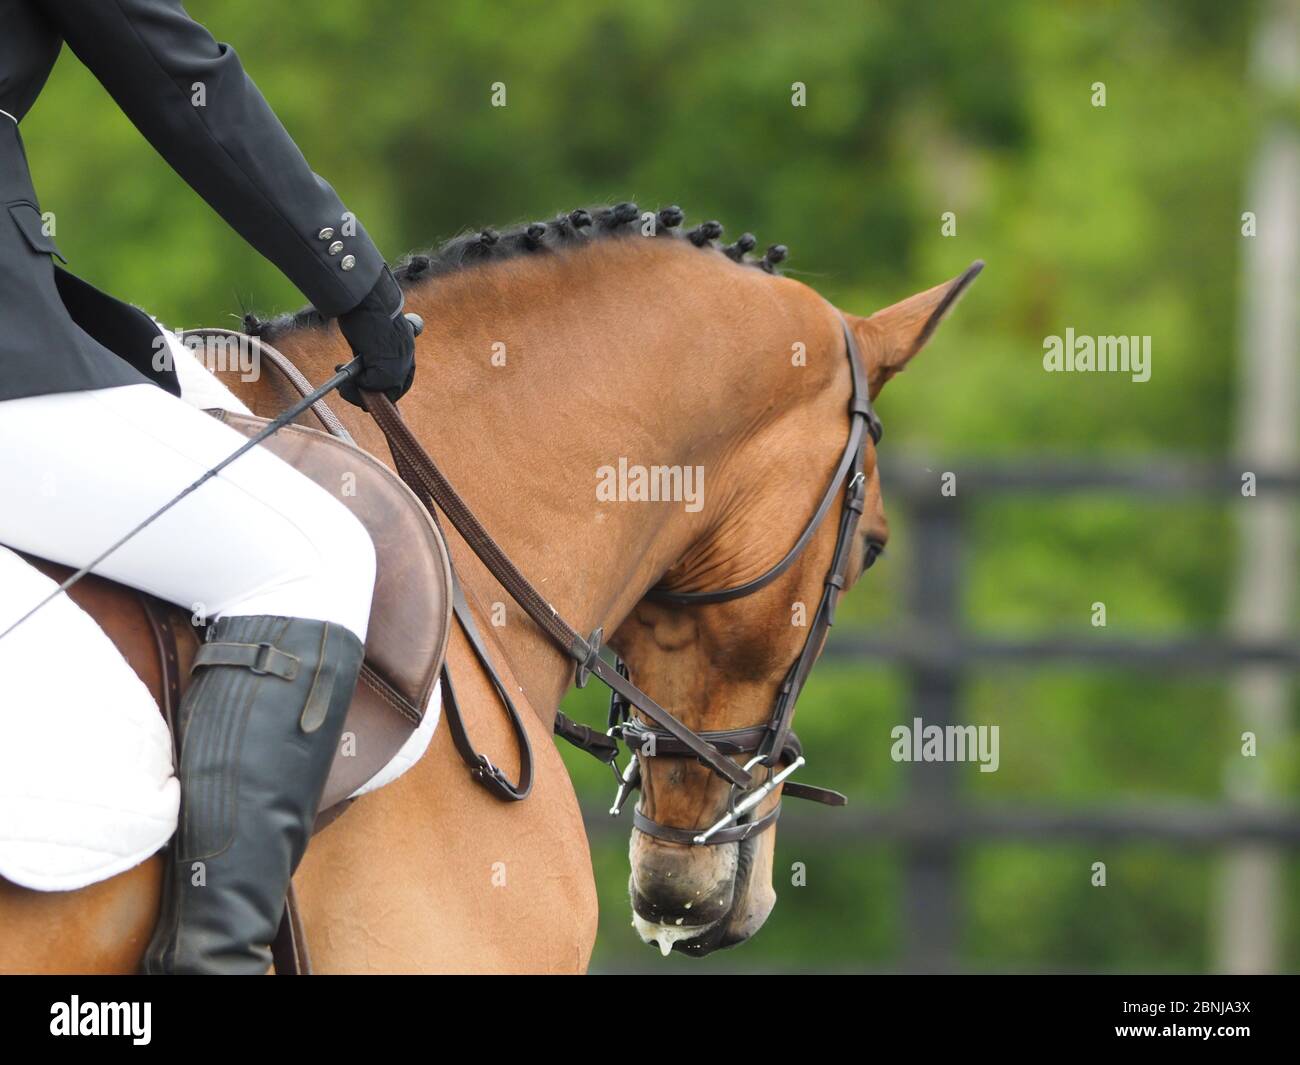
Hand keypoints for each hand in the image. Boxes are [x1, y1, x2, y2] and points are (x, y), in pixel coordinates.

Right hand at [336, 265, 415, 405]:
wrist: (363, 297)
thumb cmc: (364, 312)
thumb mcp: (372, 339)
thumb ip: (373, 357)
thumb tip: (361, 378)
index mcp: (406, 351)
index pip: (401, 382)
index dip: (381, 389)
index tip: (364, 389)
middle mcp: (407, 359)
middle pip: (393, 392)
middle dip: (369, 395)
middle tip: (347, 389)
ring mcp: (399, 363)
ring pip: (383, 393)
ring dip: (359, 393)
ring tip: (343, 385)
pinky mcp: (387, 364)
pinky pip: (372, 386)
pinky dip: (355, 385)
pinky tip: (341, 372)